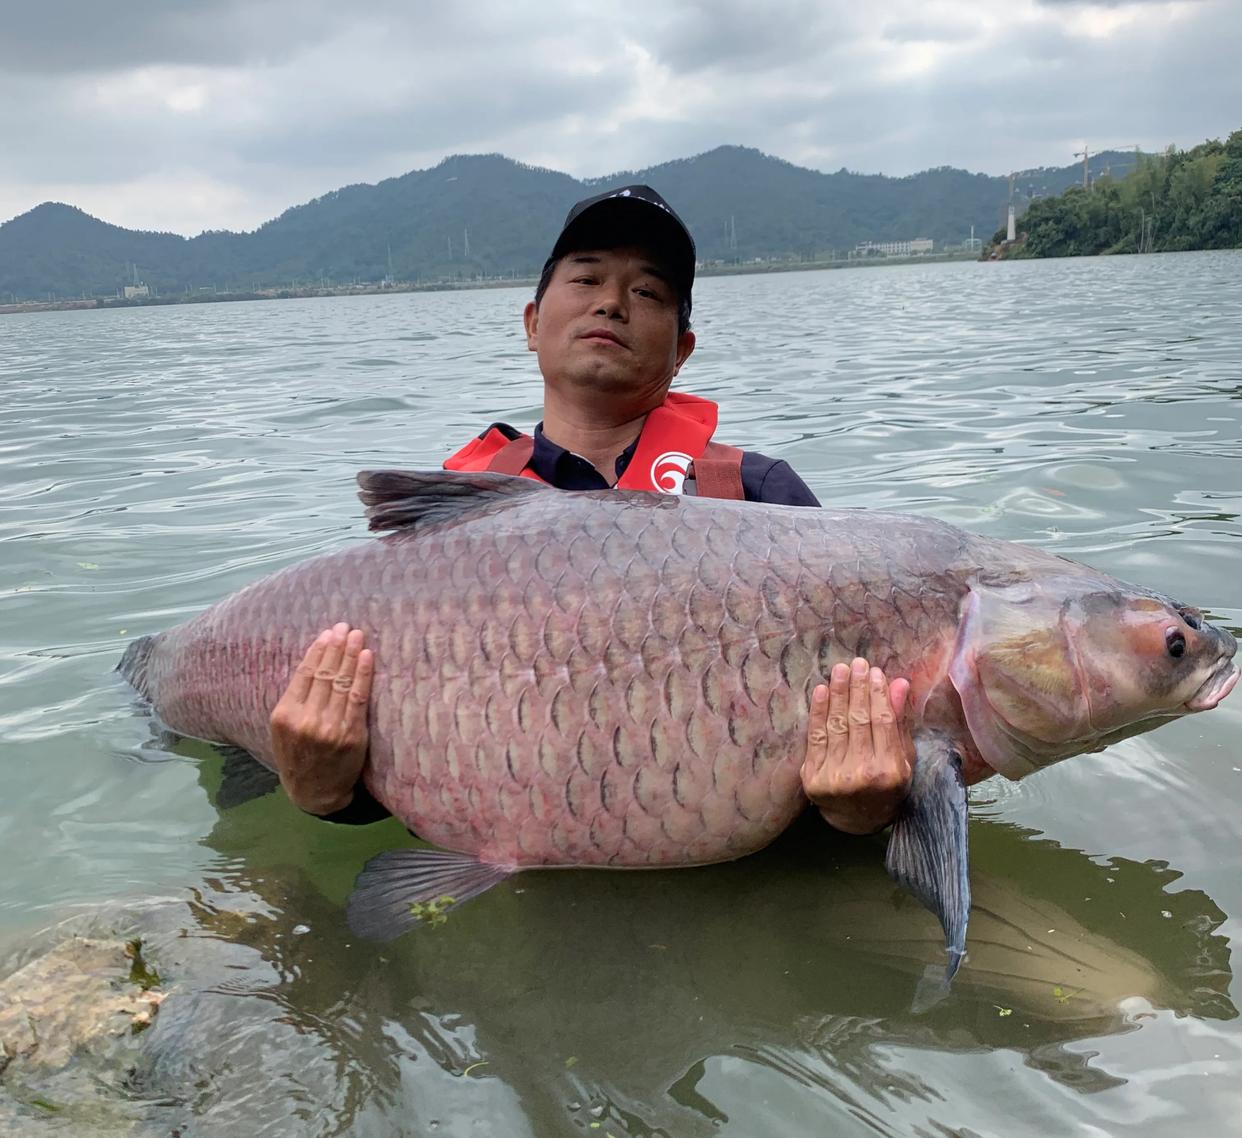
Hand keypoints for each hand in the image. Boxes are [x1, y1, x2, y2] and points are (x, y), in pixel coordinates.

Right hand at [270, 623, 373, 815]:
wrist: (315, 792)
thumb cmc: (299, 756)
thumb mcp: (284, 730)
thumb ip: (295, 700)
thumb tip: (313, 662)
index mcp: (285, 715)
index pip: (305, 674)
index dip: (318, 651)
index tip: (328, 633)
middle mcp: (305, 719)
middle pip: (324, 674)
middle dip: (336, 647)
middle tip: (345, 627)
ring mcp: (329, 727)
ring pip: (341, 682)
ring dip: (350, 654)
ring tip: (357, 636)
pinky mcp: (350, 735)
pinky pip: (358, 698)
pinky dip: (363, 675)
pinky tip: (367, 657)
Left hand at [801, 657, 913, 834]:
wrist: (856, 819)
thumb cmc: (886, 786)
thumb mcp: (903, 759)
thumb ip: (899, 722)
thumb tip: (900, 683)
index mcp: (890, 771)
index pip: (882, 722)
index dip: (878, 694)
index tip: (875, 672)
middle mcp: (862, 774)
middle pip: (859, 720)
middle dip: (857, 688)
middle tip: (856, 664)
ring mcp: (835, 777)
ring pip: (837, 725)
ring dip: (838, 693)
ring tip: (839, 670)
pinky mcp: (813, 777)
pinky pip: (816, 737)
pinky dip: (818, 711)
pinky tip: (822, 691)